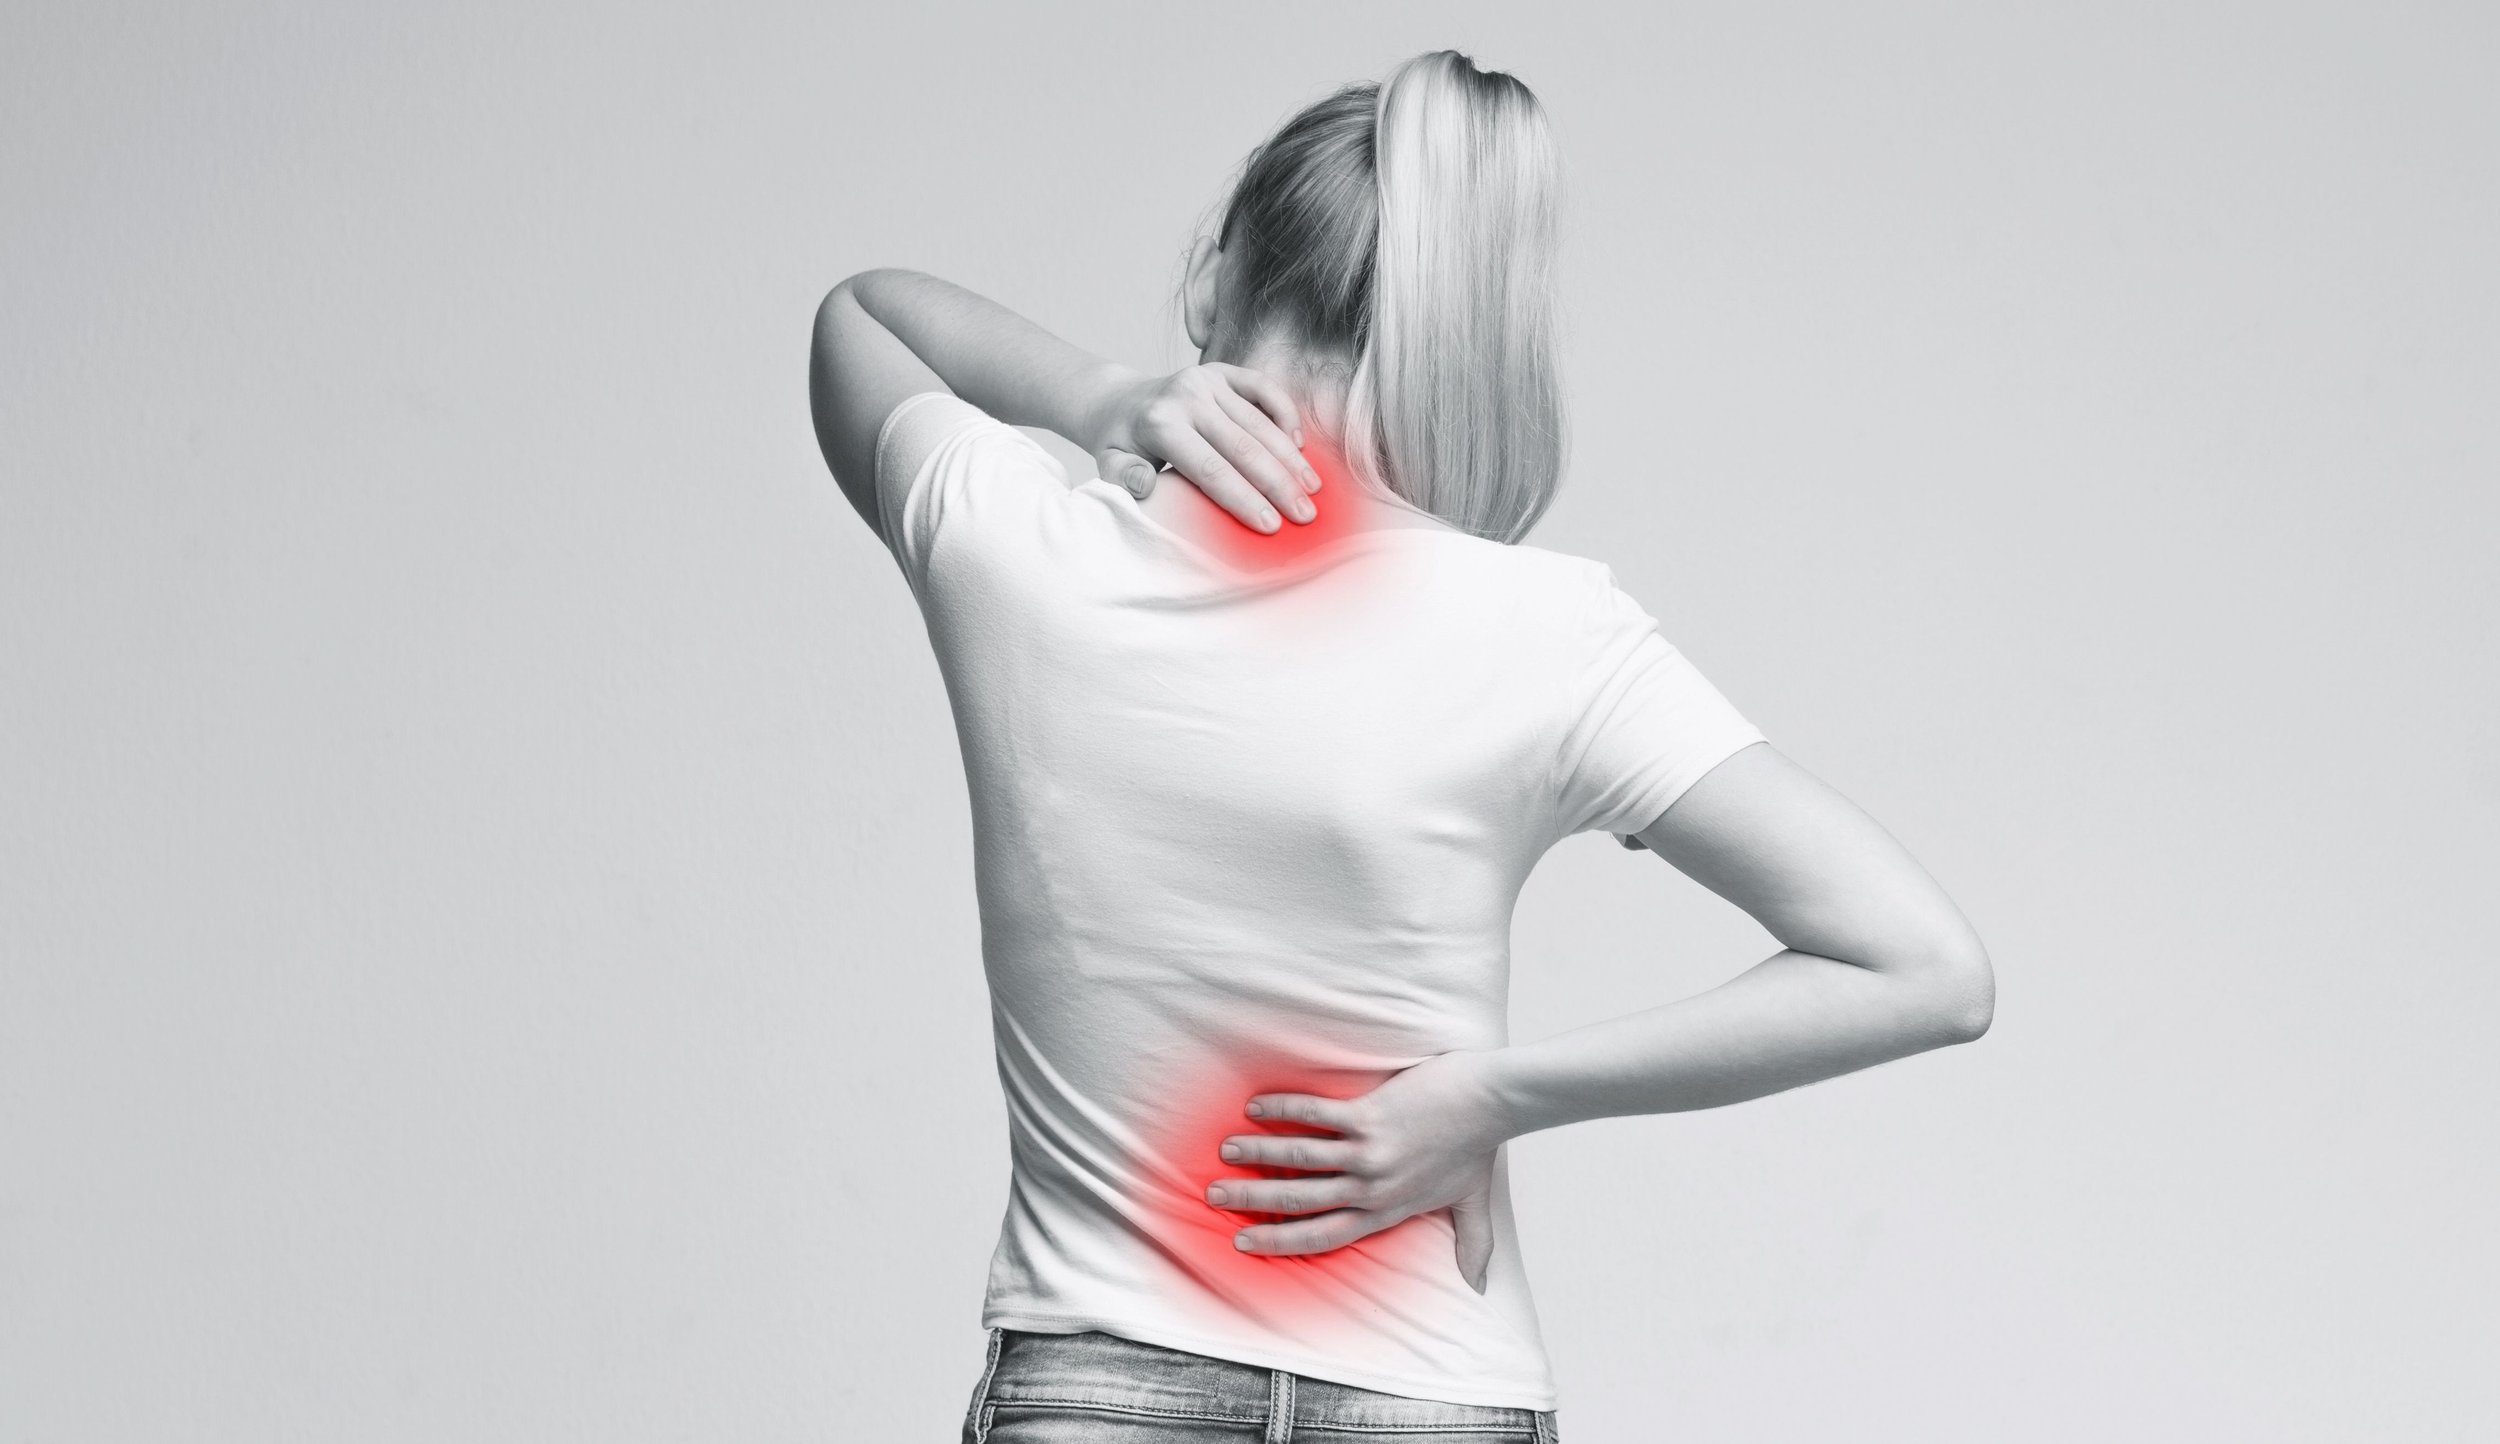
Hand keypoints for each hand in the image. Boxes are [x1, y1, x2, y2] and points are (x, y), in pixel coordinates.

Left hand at [1084, 363, 1322, 533]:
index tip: (1271, 526)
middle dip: (1278, 484)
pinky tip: (1300, 446)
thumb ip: (1123, 477)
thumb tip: (1145, 484)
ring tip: (1313, 489)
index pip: (1210, 469)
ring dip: (1290, 458)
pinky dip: (1285, 415)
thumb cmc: (1121, 443)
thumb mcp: (1108, 463)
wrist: (1120, 402)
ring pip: (1259, 422)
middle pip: (1243, 447)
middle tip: (1305, 515)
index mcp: (1160, 423)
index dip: (1243, 499)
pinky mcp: (1223, 371)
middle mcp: (1187, 396)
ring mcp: (1207, 380)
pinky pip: (1264, 389)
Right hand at [1206, 1050, 1514, 1292]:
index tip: (1245, 1242)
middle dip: (1252, 1200)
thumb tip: (1481, 1289)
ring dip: (1258, 1153)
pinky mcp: (1371, 1116)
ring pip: (1300, 1158)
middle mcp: (1372, 1187)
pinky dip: (1284, 1110)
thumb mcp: (1473, 1204)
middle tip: (1215, 1196)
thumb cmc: (1478, 1148)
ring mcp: (1369, 1152)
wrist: (1491, 1103)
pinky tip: (1256, 1107)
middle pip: (1300, 1200)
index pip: (1323, 1235)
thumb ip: (1473, 1247)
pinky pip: (1317, 1115)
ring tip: (1226, 1149)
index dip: (1280, 1241)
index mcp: (1387, 1210)